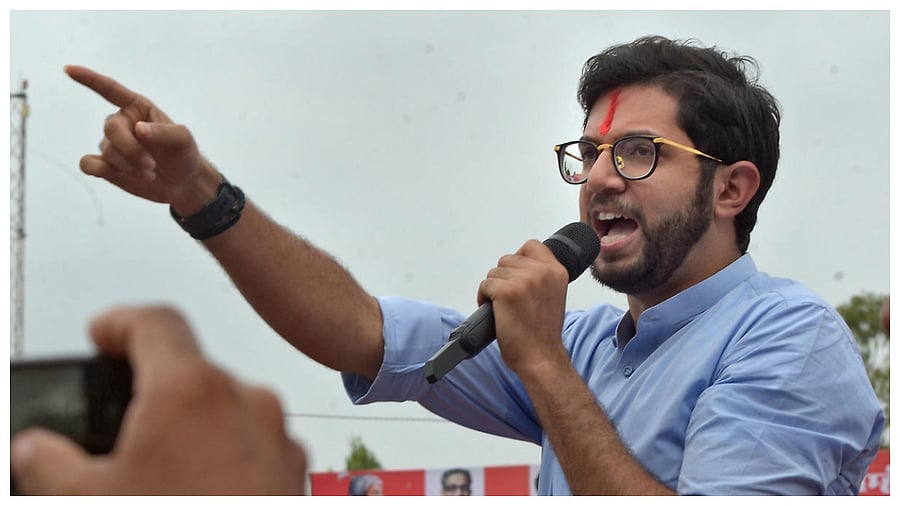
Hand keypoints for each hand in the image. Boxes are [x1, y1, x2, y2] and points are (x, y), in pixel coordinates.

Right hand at [10, 306, 306, 494]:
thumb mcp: (88, 501)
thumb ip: (50, 464)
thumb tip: (32, 449)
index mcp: (193, 391)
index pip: (156, 323)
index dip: (120, 323)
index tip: (102, 334)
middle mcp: (246, 402)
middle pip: (191, 373)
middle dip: (153, 393)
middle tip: (119, 428)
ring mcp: (278, 437)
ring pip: (224, 411)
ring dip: (191, 428)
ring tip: (159, 472)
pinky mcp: (294, 471)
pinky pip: (252, 443)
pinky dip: (223, 454)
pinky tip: (197, 490)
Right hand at [64, 65, 219, 214]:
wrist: (182, 182)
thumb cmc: (183, 153)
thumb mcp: (183, 140)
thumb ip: (165, 132)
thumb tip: (139, 129)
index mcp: (137, 108)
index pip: (110, 90)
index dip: (90, 79)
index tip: (69, 69)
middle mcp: (121, 123)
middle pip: (111, 128)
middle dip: (131, 149)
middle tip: (151, 165)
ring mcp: (112, 145)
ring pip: (107, 151)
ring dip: (129, 165)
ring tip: (150, 173)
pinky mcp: (106, 166)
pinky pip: (88, 164)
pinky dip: (98, 169)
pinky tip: (115, 174)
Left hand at [477, 240, 570, 373]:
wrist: (541, 358)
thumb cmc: (543, 334)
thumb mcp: (553, 296)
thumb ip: (542, 278)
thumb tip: (520, 268)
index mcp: (556, 271)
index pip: (531, 246)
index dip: (519, 259)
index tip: (516, 274)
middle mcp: (542, 272)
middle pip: (507, 259)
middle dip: (503, 278)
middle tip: (508, 299)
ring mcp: (524, 280)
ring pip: (494, 272)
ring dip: (493, 289)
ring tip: (502, 307)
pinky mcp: (506, 291)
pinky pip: (485, 285)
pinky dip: (483, 298)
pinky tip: (493, 311)